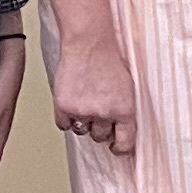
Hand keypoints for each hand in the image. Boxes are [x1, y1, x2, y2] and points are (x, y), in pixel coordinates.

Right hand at [52, 43, 138, 159]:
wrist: (90, 43)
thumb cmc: (110, 61)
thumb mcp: (128, 87)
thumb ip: (123, 110)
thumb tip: (119, 132)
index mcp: (125, 110)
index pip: (124, 143)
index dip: (120, 148)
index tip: (116, 148)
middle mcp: (105, 114)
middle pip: (101, 137)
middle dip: (100, 128)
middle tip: (98, 110)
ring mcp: (83, 111)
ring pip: (82, 131)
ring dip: (84, 122)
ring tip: (86, 101)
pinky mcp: (64, 106)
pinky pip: (64, 125)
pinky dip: (66, 119)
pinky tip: (71, 104)